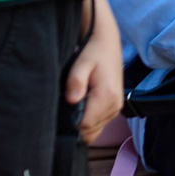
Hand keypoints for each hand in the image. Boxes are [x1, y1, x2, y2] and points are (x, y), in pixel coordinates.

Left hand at [67, 0, 123, 141]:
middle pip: (89, 132)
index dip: (69, 124)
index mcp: (107, 96)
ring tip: (72, 105)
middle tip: (63, 109)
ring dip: (81, 124)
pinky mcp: (114, 108)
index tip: (58, 114)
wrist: (107, 43)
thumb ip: (76, 81)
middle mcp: (114, 106)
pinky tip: (79, 106)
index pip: (85, 125)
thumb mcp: (81, 63)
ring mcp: (116, 108)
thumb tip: (71, 100)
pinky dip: (88, 121)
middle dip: (74, 126)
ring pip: (94, 131)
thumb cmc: (93, 52)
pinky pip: (99, 125)